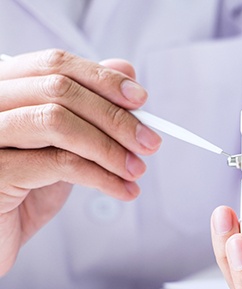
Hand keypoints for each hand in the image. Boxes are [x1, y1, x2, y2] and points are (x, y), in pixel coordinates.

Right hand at [0, 49, 161, 274]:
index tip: (140, 99)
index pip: (54, 64)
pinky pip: (59, 163)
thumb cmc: (23, 193)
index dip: (102, 79)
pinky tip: (122, 189)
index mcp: (5, 91)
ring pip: (58, 121)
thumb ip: (86, 112)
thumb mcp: (60, 148)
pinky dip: (101, 177)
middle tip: (149, 142)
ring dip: (109, 147)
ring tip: (136, 170)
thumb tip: (124, 71)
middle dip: (115, 117)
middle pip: (60, 89)